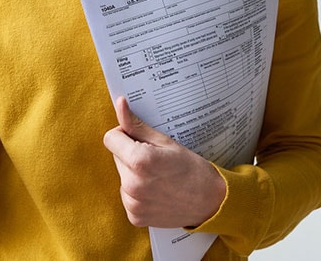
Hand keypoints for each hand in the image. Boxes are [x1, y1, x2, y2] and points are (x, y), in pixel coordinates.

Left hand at [103, 96, 225, 228]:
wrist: (210, 201)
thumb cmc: (190, 167)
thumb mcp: (165, 141)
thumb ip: (137, 124)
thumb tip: (120, 103)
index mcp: (139, 161)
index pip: (110, 138)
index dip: (124, 135)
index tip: (139, 139)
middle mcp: (132, 184)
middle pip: (116, 157)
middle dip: (130, 154)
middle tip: (155, 159)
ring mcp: (133, 203)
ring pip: (121, 176)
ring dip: (133, 174)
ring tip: (158, 176)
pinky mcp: (135, 217)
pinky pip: (126, 195)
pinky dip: (137, 192)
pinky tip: (156, 191)